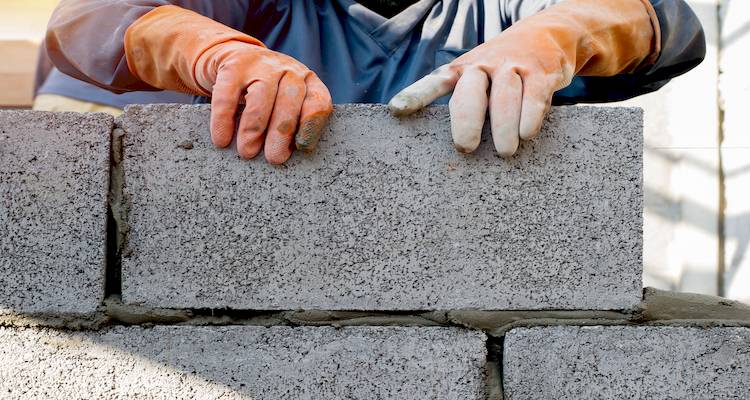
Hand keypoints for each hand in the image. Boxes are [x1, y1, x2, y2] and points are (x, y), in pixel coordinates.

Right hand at [196, 42, 332, 163]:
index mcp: (308, 82)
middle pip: (289, 100)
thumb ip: (293, 124)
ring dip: (253, 129)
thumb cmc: (268, 95)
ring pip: (260, 97)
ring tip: (247, 152)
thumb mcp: (286, 104)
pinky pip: (228, 95)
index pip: (318, 102)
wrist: (235, 57)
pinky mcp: (233, 66)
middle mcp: (289, 69)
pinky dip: (223, 120)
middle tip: (274, 158)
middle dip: (281, 133)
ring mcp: (261, 64)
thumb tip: (285, 154)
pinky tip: (222, 140)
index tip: (302, 148)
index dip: (312, 125)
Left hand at [388, 0, 657, 156]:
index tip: (397, 110)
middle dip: (466, 120)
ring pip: (505, 94)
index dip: (416, 95)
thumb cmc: (501, 70)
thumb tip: (454, 149)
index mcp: (462, 70)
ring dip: (503, 124)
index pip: (435, 82)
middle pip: (470, 90)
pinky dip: (530, 115)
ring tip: (504, 152)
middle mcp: (483, 65)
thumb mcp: (478, 77)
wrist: (546, 33)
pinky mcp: (540, 72)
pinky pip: (534, 94)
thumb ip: (463, 102)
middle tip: (465, 147)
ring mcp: (512, 66)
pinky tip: (526, 134)